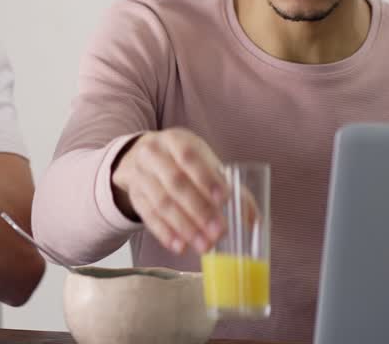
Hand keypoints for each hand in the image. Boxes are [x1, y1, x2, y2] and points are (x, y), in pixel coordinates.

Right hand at [110, 128, 226, 254]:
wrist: (140, 156)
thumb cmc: (183, 161)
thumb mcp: (203, 161)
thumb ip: (228, 186)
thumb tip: (253, 220)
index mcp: (175, 140)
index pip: (189, 156)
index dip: (206, 178)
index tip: (225, 199)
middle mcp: (154, 155)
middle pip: (176, 184)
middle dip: (199, 210)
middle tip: (219, 232)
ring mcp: (141, 176)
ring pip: (162, 203)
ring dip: (185, 227)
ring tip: (205, 246)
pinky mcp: (135, 197)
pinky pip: (149, 217)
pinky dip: (166, 234)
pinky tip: (181, 247)